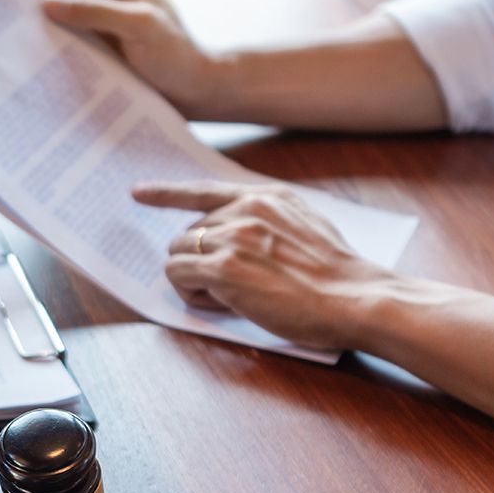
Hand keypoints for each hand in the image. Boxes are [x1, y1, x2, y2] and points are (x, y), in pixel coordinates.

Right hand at [44, 0, 226, 118]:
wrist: (198, 95)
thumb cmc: (175, 56)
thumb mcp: (137, 27)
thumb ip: (95, 12)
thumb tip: (48, 5)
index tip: (40, 21)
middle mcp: (117, 3)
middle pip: (71, 5)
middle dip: (55, 22)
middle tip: (33, 44)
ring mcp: (112, 31)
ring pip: (73, 31)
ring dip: (60, 45)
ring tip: (42, 63)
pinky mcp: (109, 56)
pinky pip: (80, 53)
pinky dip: (69, 61)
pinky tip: (58, 75)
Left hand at [134, 180, 393, 350]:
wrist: (356, 298)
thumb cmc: (337, 275)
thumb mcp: (305, 226)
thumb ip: (268, 221)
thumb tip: (232, 234)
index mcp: (265, 197)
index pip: (203, 190)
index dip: (166, 193)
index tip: (138, 193)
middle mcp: (245, 209)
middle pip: (188, 232)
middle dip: (201, 262)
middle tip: (234, 286)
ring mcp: (232, 237)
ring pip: (178, 254)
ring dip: (195, 279)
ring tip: (231, 296)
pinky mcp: (223, 269)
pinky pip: (178, 276)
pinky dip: (192, 294)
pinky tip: (223, 303)